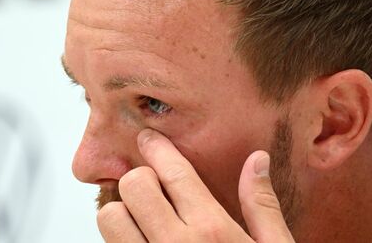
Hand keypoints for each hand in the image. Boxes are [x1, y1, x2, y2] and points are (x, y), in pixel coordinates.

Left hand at [96, 129, 294, 241]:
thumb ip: (262, 206)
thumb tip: (256, 160)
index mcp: (213, 232)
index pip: (172, 172)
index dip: (156, 149)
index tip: (148, 140)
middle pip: (133, 186)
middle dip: (140, 181)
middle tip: (152, 189)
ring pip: (109, 217)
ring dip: (121, 213)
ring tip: (141, 221)